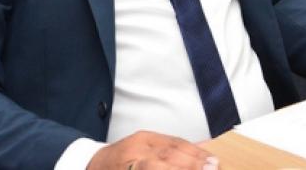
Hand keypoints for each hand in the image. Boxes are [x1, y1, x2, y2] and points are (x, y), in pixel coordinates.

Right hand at [87, 131, 218, 169]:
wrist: (92, 166)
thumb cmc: (123, 158)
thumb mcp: (145, 146)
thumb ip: (170, 148)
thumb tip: (201, 149)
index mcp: (143, 139)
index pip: (174, 144)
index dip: (195, 152)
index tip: (213, 160)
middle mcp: (136, 150)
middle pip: (167, 155)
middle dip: (191, 163)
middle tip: (211, 168)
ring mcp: (129, 165)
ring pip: (155, 166)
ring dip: (180, 169)